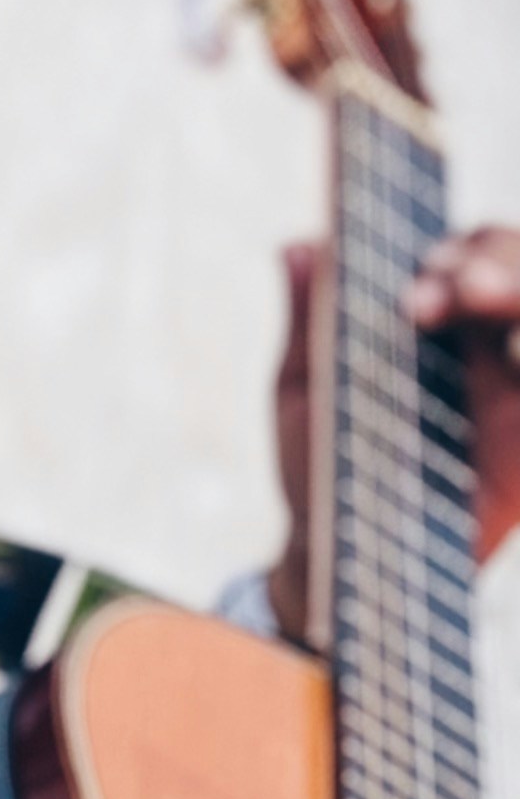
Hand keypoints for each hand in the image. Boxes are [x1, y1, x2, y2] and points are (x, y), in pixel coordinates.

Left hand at [269, 229, 519, 638]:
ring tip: (468, 294)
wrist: (337, 556)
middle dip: (488, 260)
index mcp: (431, 319)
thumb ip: (312, 317)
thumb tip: (300, 243)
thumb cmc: (320, 467)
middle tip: (439, 287)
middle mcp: (482, 344)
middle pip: (513, 267)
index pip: (466, 256)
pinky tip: (510, 349)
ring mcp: (511, 388)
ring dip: (512, 286)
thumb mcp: (306, 391)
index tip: (418, 271)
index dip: (454, 249)